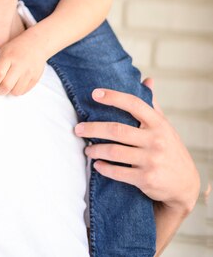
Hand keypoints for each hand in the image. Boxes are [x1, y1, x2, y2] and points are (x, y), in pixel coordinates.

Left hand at [0, 34, 46, 95]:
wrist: (36, 43)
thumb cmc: (17, 47)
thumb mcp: (3, 51)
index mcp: (8, 56)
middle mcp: (19, 65)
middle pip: (6, 86)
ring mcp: (29, 72)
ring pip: (15, 92)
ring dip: (9, 91)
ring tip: (8, 85)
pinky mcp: (35, 78)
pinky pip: (24, 91)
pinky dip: (18, 90)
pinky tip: (16, 84)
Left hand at [74, 79, 199, 214]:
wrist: (185, 184)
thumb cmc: (170, 149)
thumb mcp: (165, 126)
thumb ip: (153, 105)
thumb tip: (147, 80)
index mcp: (158, 123)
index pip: (134, 104)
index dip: (113, 97)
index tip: (94, 94)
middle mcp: (156, 140)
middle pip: (117, 130)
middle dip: (93, 128)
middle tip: (78, 129)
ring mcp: (151, 160)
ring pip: (114, 151)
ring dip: (96, 149)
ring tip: (87, 149)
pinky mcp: (147, 179)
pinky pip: (119, 172)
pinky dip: (104, 168)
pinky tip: (97, 164)